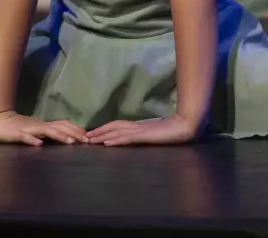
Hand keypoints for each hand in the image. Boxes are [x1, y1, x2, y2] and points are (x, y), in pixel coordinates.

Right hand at [0, 111, 87, 145]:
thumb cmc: (17, 127)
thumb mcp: (35, 130)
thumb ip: (48, 132)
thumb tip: (65, 136)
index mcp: (44, 125)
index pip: (63, 124)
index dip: (76, 129)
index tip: (88, 136)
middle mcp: (39, 125)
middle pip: (59, 126)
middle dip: (73, 132)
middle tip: (86, 140)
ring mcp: (28, 129)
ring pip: (46, 131)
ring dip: (58, 136)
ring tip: (70, 141)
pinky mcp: (16, 134)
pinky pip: (25, 137)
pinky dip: (32, 140)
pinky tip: (39, 144)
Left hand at [86, 113, 200, 145]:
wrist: (184, 126)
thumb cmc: (173, 130)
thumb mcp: (154, 133)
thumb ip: (144, 134)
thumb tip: (135, 137)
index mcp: (138, 125)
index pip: (117, 125)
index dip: (104, 128)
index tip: (92, 134)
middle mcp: (136, 126)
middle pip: (113, 127)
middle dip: (98, 132)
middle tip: (83, 137)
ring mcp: (139, 130)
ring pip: (116, 131)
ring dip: (102, 136)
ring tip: (89, 140)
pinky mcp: (144, 135)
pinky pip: (127, 138)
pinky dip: (115, 139)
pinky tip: (107, 143)